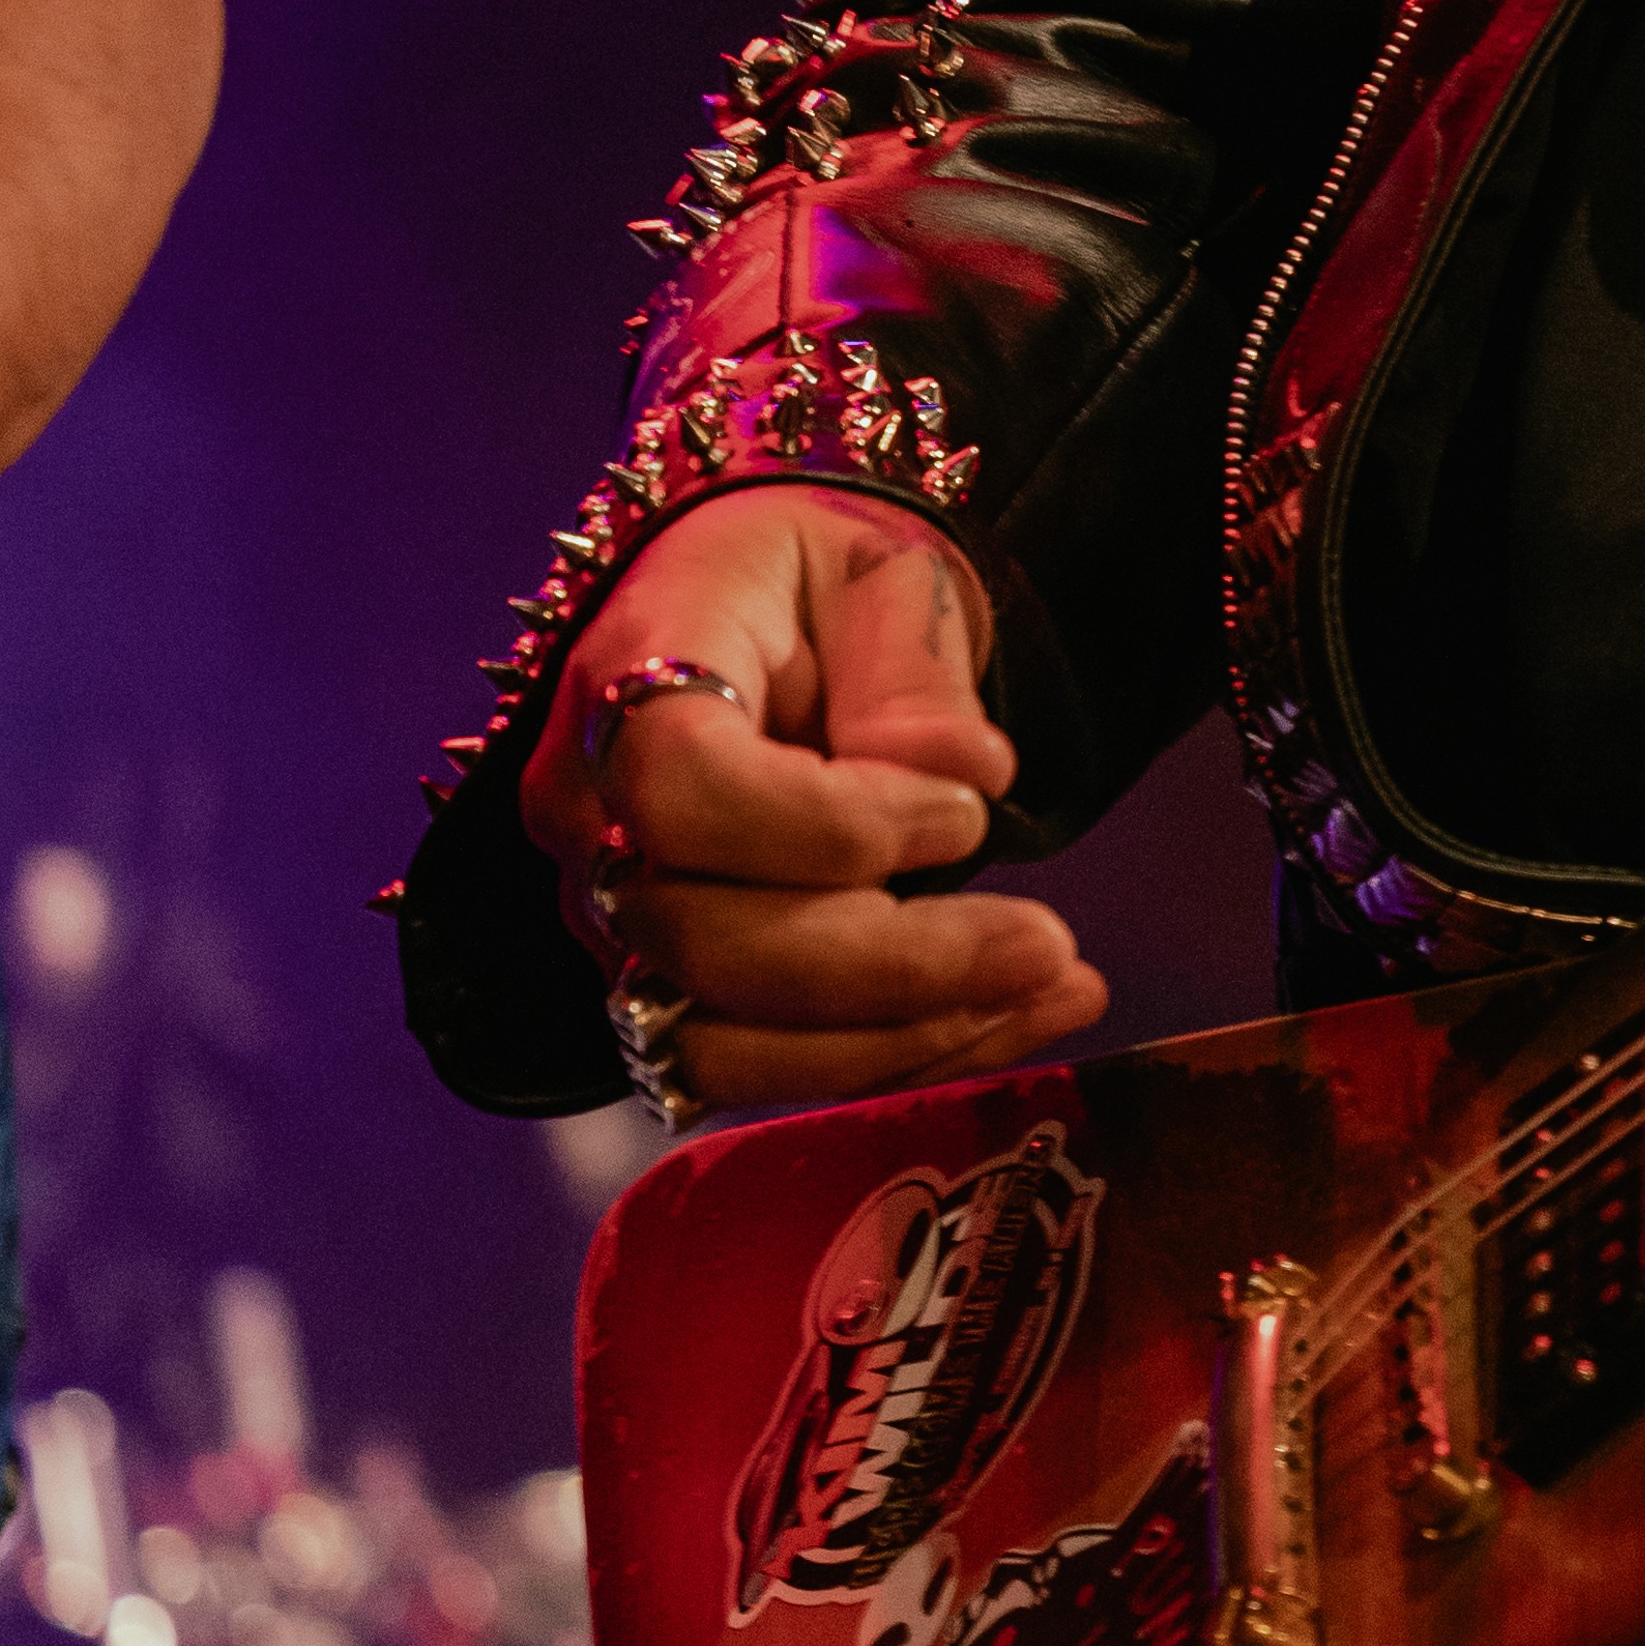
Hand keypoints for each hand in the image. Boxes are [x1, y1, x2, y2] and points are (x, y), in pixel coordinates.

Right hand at [543, 491, 1109, 1120]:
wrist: (752, 627)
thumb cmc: (809, 588)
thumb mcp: (882, 576)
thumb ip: (913, 672)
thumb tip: (964, 772)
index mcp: (627, 673)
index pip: (679, 782)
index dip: (822, 826)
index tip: (962, 815)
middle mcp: (588, 814)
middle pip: (701, 939)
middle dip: (893, 965)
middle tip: (1047, 942)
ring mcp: (607, 916)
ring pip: (718, 1039)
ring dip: (900, 1039)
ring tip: (1056, 990)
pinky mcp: (656, 991)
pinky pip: (755, 1069)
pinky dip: (891, 1059)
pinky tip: (1012, 1017)